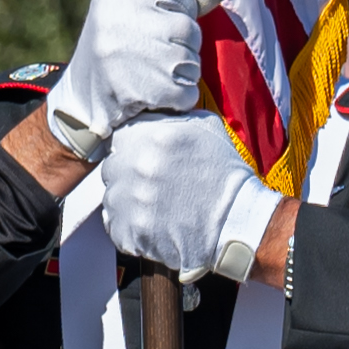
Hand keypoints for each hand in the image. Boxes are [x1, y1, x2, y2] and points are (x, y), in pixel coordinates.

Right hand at [48, 0, 215, 130]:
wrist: (77, 104)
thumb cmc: (116, 52)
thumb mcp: (135, 16)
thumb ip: (180, 0)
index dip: (176, 12)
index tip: (157, 27)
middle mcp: (119, 21)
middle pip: (188, 29)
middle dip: (182, 48)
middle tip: (154, 59)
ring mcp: (128, 56)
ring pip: (191, 62)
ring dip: (182, 75)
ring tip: (153, 78)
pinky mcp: (139, 90)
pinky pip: (187, 92)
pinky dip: (179, 99)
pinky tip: (156, 97)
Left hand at [88, 112, 274, 277]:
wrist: (237, 219)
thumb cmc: (224, 174)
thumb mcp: (204, 127)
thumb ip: (169, 120)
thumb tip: (151, 117)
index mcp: (151, 136)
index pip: (120, 140)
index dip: (133, 151)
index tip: (147, 161)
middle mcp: (137, 165)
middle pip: (112, 169)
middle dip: (129, 176)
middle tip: (155, 187)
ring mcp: (130, 200)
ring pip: (111, 198)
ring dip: (128, 202)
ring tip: (156, 207)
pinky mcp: (130, 231)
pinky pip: (116, 226)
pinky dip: (131, 228)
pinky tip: (154, 224)